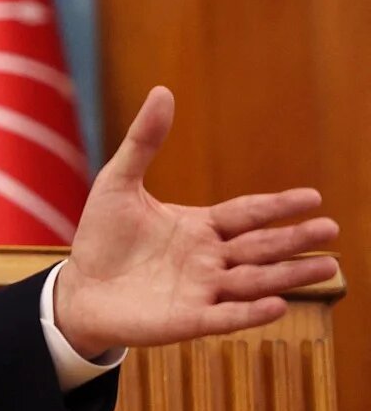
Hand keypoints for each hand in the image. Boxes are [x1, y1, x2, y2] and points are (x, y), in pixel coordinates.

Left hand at [54, 86, 339, 357]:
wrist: (78, 288)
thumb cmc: (101, 236)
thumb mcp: (118, 182)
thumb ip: (143, 141)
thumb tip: (162, 90)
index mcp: (201, 227)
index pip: (248, 214)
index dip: (278, 206)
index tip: (314, 197)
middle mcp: (210, 259)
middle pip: (260, 247)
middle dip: (295, 239)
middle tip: (331, 229)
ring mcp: (202, 290)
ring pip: (254, 281)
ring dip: (289, 276)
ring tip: (328, 267)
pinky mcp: (188, 320)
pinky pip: (226, 316)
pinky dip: (251, 312)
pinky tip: (277, 305)